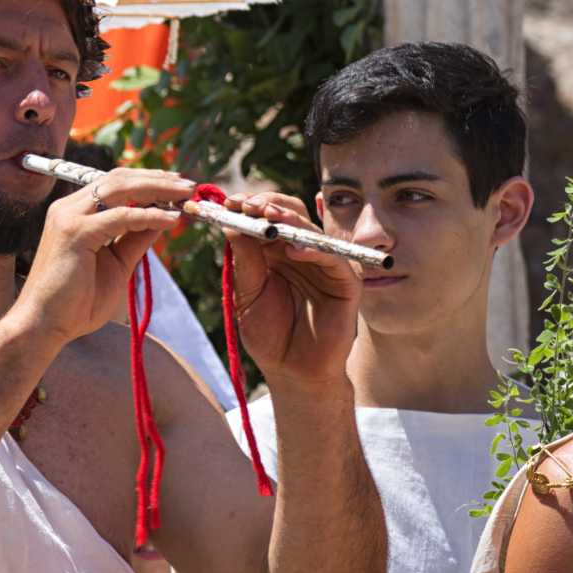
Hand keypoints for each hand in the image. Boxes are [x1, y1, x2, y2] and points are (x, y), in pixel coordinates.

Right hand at [12, 168, 193, 345]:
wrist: (44, 325)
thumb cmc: (76, 301)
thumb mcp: (116, 263)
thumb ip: (134, 238)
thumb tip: (163, 218)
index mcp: (75, 212)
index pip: (114, 183)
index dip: (147, 180)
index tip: (177, 186)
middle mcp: (69, 208)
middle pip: (118, 178)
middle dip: (157, 179)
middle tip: (190, 185)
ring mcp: (69, 218)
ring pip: (119, 189)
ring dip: (157, 188)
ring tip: (186, 194)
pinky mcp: (75, 233)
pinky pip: (121, 217)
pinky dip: (149, 215)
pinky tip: (172, 219)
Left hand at [214, 192, 359, 386]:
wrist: (291, 370)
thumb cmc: (269, 333)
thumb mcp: (247, 293)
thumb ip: (244, 260)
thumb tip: (231, 223)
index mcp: (275, 252)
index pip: (266, 217)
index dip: (248, 206)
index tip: (226, 202)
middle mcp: (301, 252)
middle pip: (290, 214)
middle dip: (267, 205)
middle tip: (246, 205)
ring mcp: (325, 265)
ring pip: (310, 231)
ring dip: (288, 220)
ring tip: (266, 217)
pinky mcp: (346, 282)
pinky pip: (333, 258)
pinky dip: (313, 250)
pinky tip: (292, 250)